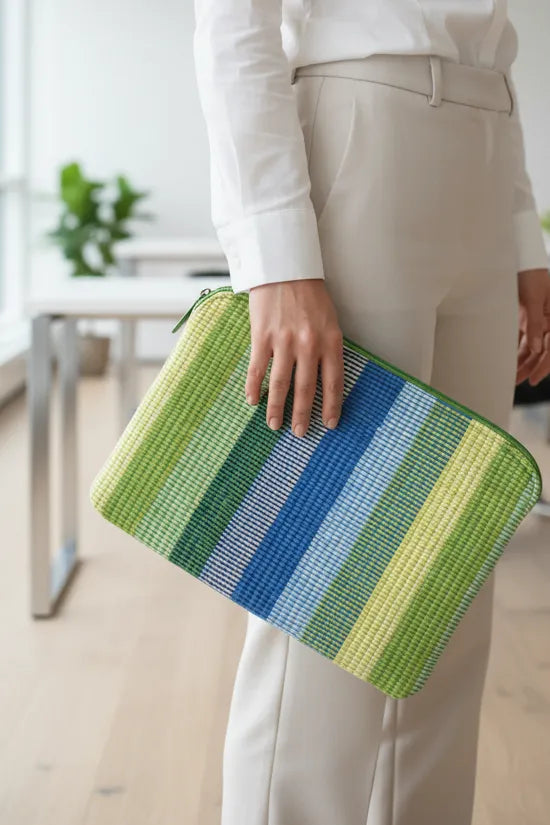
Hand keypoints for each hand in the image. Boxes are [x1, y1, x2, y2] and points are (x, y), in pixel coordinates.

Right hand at [245, 279, 343, 435]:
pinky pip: (257, 369)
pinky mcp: (262, 336)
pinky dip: (254, 388)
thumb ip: (328, 348)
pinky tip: (252, 401)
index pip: (333, 383)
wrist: (284, 268)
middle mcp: (308, 345)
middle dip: (302, 415)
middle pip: (306, 390)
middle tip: (299, 433)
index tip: (329, 424)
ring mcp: (284, 342)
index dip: (332, 407)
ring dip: (276, 408)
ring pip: (280, 385)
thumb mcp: (330, 320)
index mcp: (330, 341)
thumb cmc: (309, 294)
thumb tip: (324, 378)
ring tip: (274, 424)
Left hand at [516, 268, 549, 385]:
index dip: (544, 366)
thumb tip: (537, 350)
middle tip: (516, 382)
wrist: (519, 256)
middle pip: (541, 350)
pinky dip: (515, 348)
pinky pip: (521, 337)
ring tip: (510, 375)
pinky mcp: (524, 316)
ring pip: (530, 346)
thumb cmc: (531, 273)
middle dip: (530, 367)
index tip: (533, 379)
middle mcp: (548, 321)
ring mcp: (537, 319)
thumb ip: (535, 324)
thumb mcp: (534, 298)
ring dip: (521, 360)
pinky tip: (506, 358)